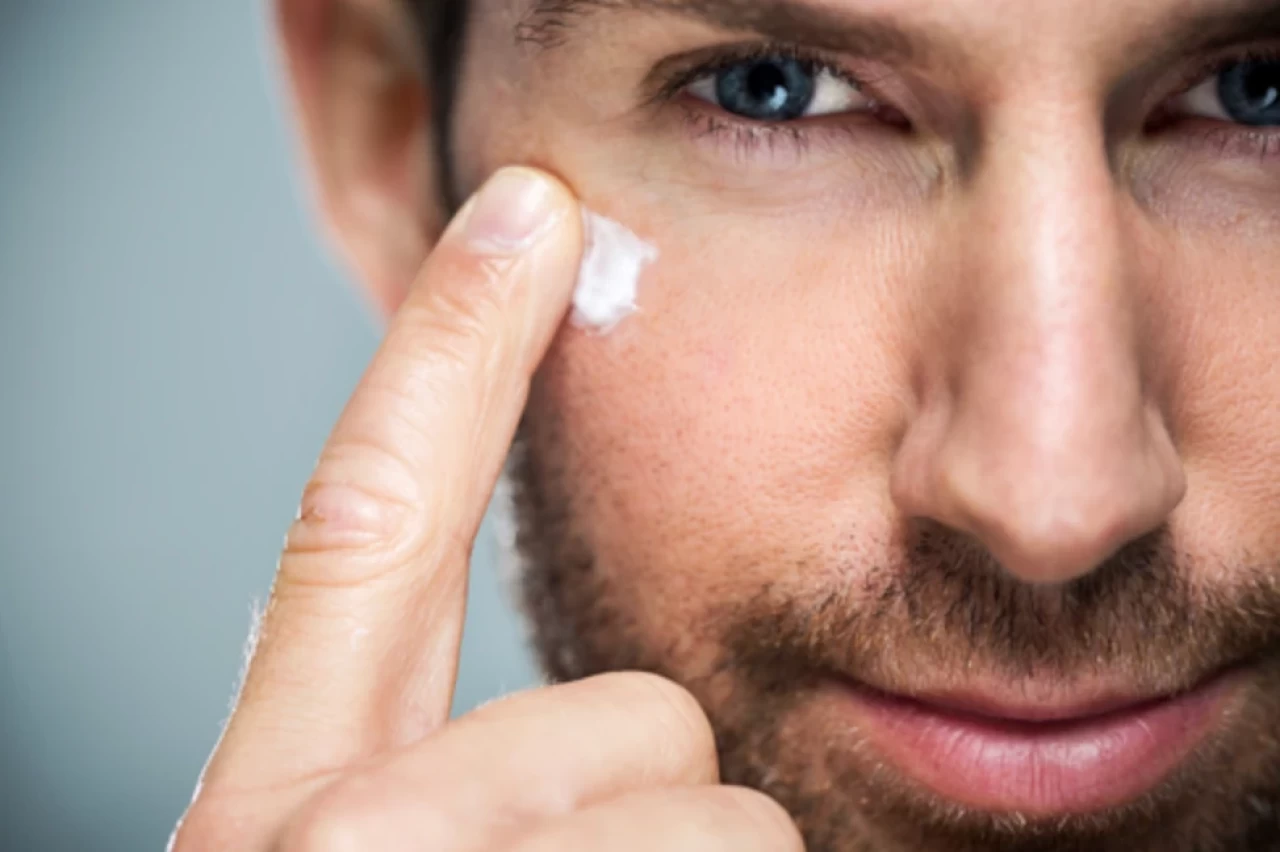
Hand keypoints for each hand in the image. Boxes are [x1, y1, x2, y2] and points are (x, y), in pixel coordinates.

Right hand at [172, 167, 802, 851]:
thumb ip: (444, 767)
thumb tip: (613, 707)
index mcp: (276, 801)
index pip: (369, 524)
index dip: (449, 352)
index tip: (528, 211)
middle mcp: (346, 835)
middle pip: (641, 710)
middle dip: (648, 795)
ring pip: (720, 804)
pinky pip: (763, 850)